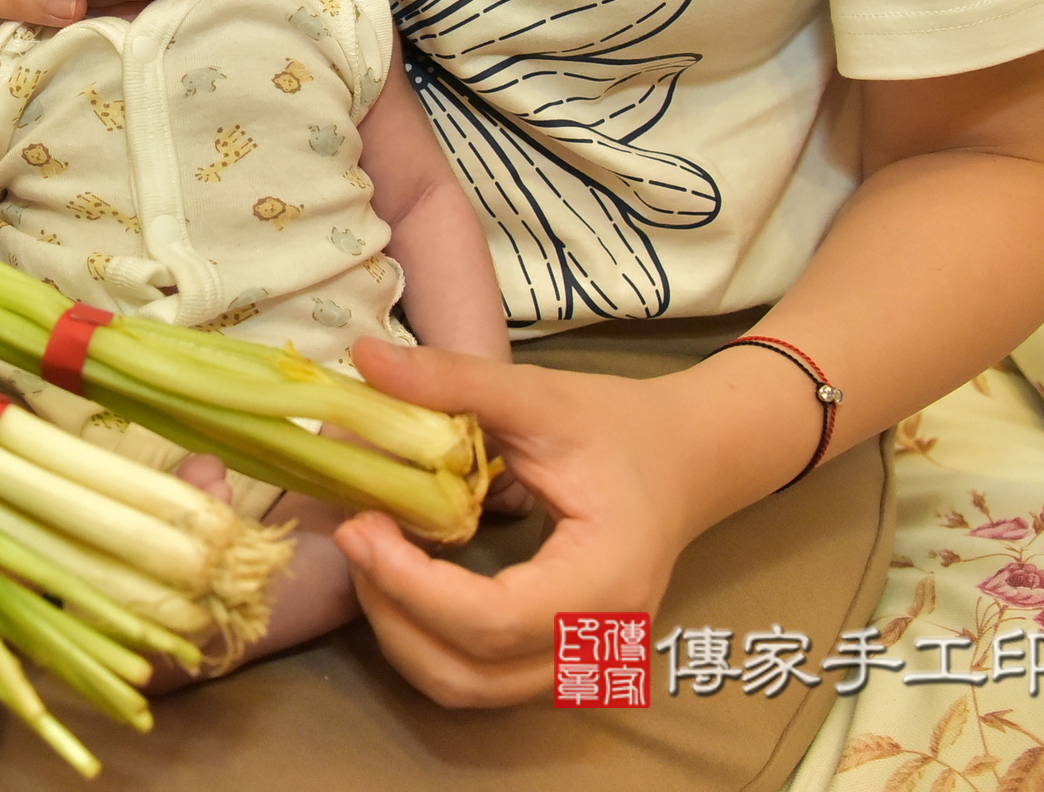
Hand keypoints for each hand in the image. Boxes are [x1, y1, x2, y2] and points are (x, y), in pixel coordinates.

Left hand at [330, 338, 785, 707]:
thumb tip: (365, 356)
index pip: (492, 619)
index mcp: (604, 579)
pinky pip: (476, 674)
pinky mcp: (556, 658)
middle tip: (354, 532)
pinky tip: (405, 573)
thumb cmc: (621, 426)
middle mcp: (595, 640)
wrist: (689, 458)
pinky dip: (425, 636)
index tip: (359, 526)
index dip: (411, 584)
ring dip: (401, 631)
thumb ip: (454, 381)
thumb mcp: (538, 395)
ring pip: (464, 686)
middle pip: (467, 671)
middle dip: (391, 610)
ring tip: (373, 553)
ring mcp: (577, 661)